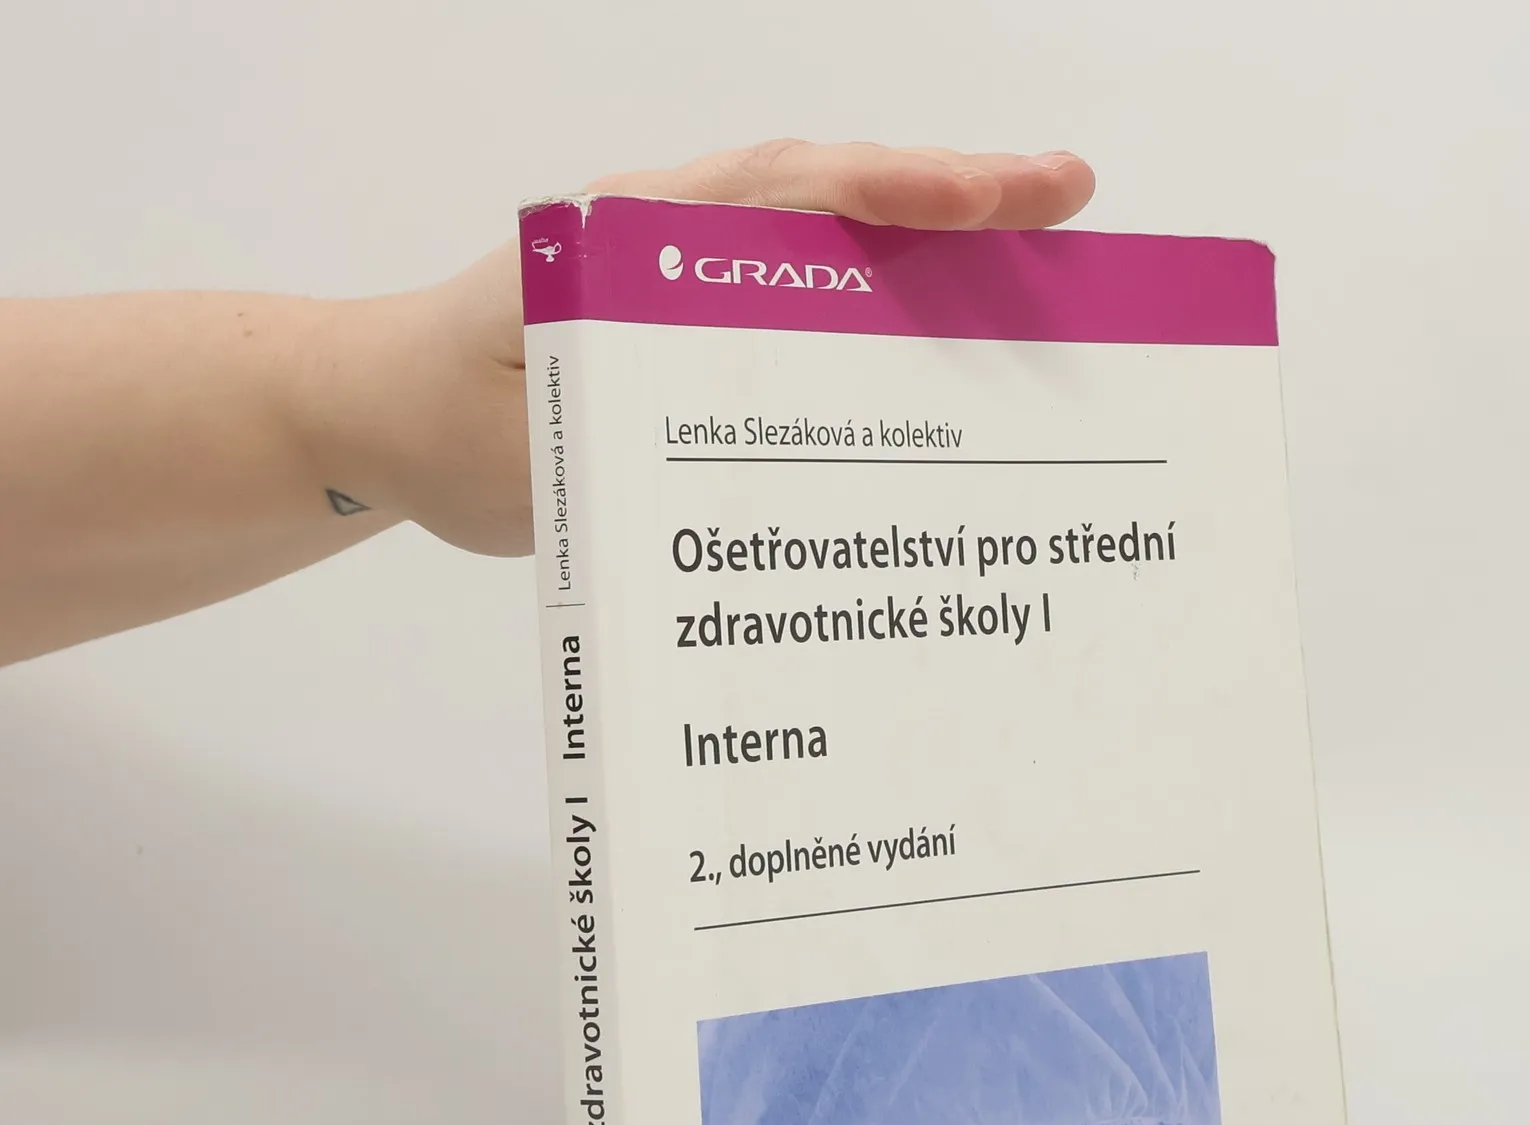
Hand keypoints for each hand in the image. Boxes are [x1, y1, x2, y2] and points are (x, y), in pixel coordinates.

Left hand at [375, 141, 1096, 557]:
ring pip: (830, 236)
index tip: (1004, 200)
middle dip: (955, 195)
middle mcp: (674, 237)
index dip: (900, 196)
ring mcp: (688, 272)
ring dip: (934, 239)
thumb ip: (628, 433)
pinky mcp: (693, 318)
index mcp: (634, 242)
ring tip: (1044, 246)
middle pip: (832, 194)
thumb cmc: (441, 425)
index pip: (786, 195)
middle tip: (1070, 196)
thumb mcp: (528, 446)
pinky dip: (886, 293)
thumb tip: (755, 443)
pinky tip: (954, 324)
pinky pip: (808, 293)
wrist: (381, 416)